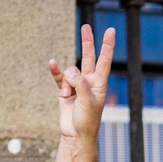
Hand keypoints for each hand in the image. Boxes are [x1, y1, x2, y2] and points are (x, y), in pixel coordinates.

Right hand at [47, 24, 114, 140]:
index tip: (110, 31)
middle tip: (86, 27)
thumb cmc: (87, 120)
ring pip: (70, 71)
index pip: (104, 61)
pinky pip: (59, 77)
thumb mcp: (88, 101)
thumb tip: (70, 73)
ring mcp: (76, 85)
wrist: (76, 135)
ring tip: (69, 97)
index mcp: (99, 83)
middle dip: (87, 42)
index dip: (107, 46)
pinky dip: (55, 71)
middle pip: (88, 57)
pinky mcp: (65, 90)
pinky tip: (52, 63)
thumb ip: (80, 84)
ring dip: (67, 83)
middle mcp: (89, 81)